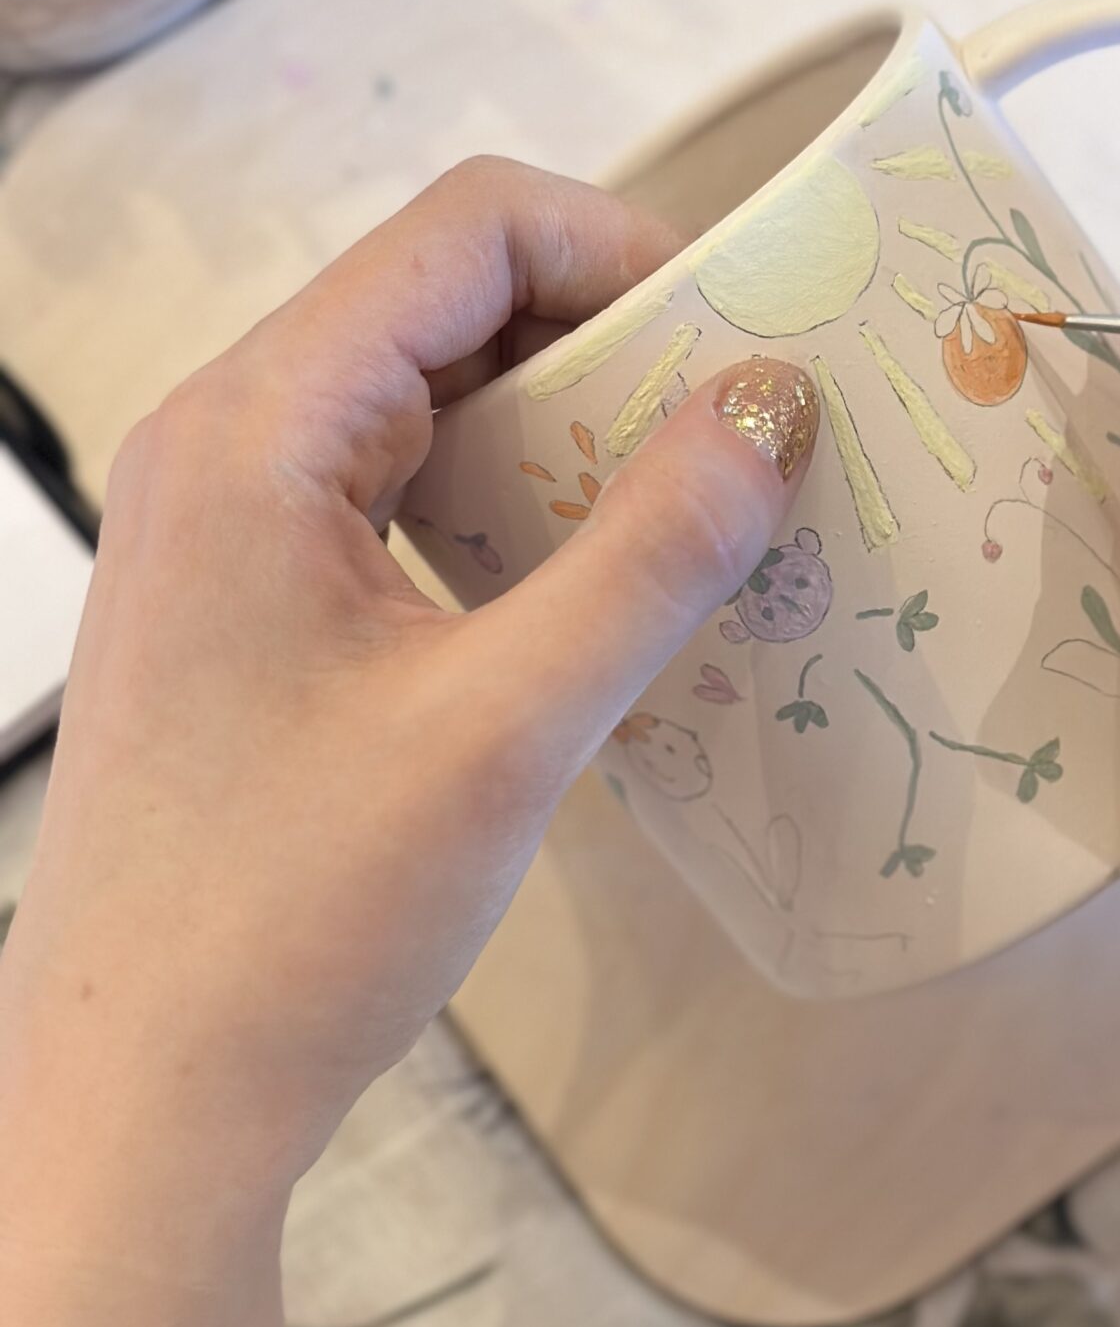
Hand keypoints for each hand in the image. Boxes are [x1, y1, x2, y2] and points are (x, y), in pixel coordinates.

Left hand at [0, 157, 817, 1248]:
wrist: (142, 1095)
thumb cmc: (294, 917)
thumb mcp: (507, 726)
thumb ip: (651, 555)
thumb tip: (771, 410)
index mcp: (258, 428)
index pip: (464, 230)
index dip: (623, 250)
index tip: (743, 347)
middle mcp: (225, 444)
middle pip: (446, 303)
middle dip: (610, 345)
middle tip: (745, 434)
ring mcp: (226, 525)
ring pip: (427, 403)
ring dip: (567, 436)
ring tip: (693, 517)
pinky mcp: (247, 605)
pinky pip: (398, 496)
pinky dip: (510, 513)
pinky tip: (596, 597)